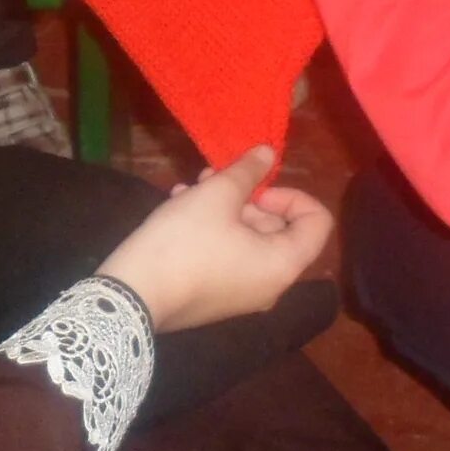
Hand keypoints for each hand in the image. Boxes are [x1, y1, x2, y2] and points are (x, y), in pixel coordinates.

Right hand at [95, 146, 333, 334]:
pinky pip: (227, 254)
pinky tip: (178, 206)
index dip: (291, 194)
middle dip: (246, 195)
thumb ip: (248, 172)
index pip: (317, 222)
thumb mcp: (216, 195)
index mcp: (282, 264)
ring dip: (222, 205)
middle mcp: (270, 285)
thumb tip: (269, 154)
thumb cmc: (184, 242)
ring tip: (190, 187)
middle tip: (212, 177)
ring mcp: (242, 294)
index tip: (255, 188)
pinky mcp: (215, 296)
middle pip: (277, 228)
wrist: (132, 296)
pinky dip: (210, 228)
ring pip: (246, 237)